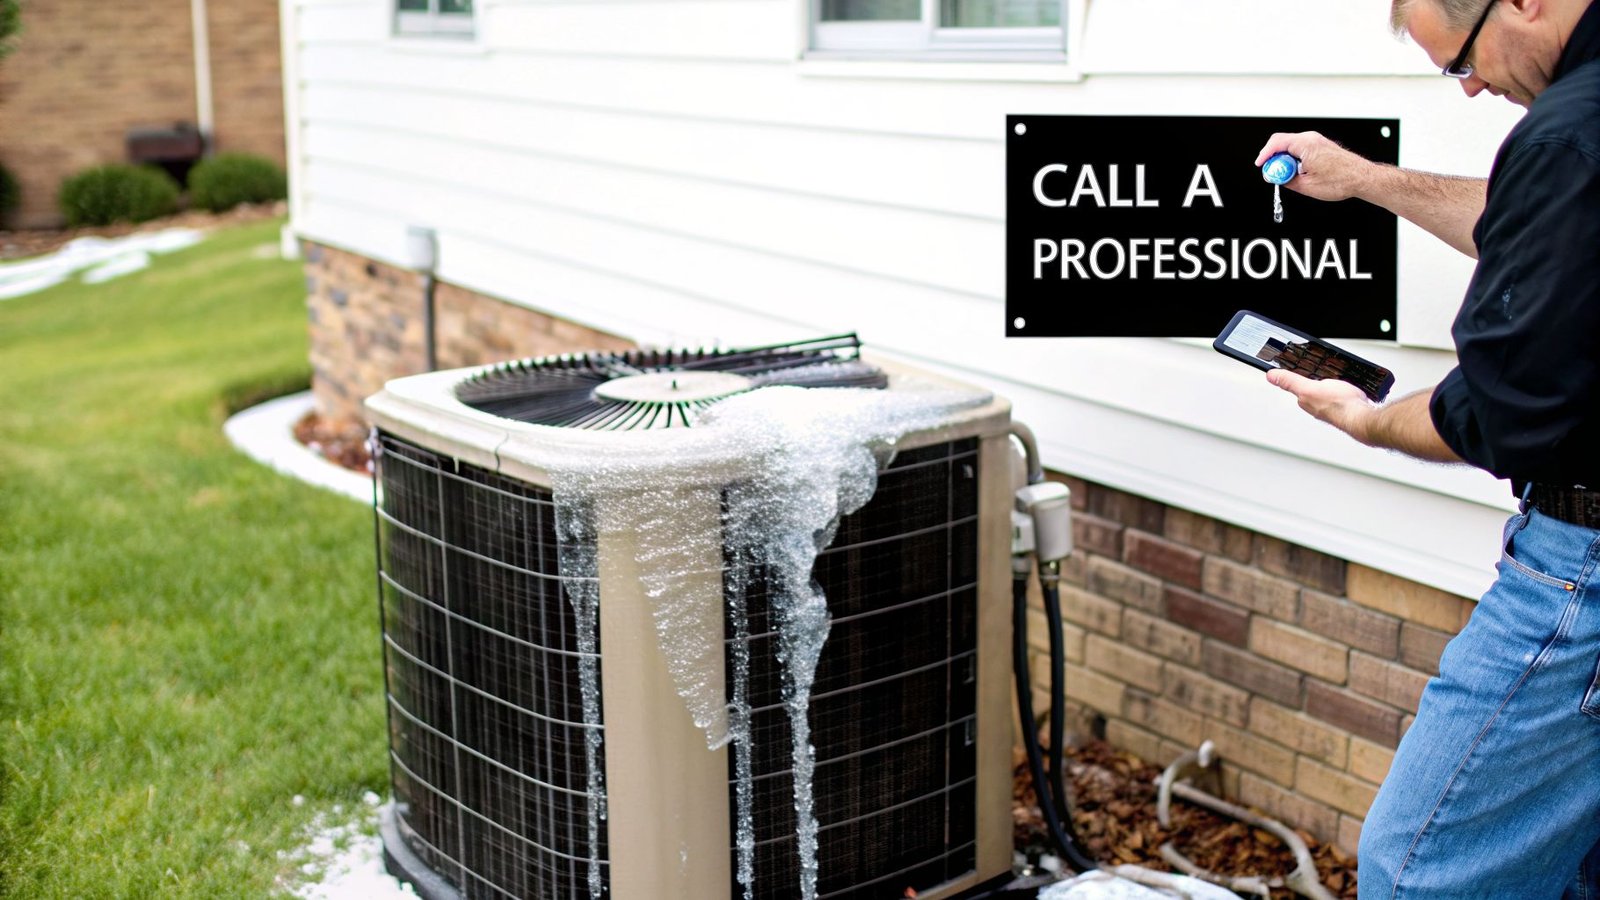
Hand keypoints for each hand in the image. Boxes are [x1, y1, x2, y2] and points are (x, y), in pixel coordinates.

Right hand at [1254, 131, 1374, 202]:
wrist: (1362, 178)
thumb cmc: (1341, 180)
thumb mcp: (1306, 186)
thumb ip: (1287, 180)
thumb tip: (1277, 178)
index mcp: (1306, 145)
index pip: (1277, 143)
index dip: (1265, 155)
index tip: (1261, 165)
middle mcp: (1311, 139)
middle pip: (1282, 142)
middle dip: (1273, 158)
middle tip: (1272, 173)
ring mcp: (1317, 141)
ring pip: (1291, 146)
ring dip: (1285, 160)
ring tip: (1286, 176)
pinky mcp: (1320, 146)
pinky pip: (1300, 148)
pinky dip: (1294, 159)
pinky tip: (1297, 172)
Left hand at [1266, 368, 1376, 443]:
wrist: (1362, 416)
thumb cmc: (1340, 404)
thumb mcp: (1310, 387)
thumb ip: (1290, 381)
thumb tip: (1271, 376)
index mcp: (1306, 400)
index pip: (1298, 389)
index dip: (1300, 380)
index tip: (1300, 376)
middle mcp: (1316, 407)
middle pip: (1312, 392)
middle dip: (1316, 384)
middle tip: (1320, 377)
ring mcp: (1330, 408)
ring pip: (1326, 395)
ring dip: (1330, 389)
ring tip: (1334, 385)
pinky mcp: (1345, 408)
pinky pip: (1340, 398)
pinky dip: (1342, 394)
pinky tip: (1346, 393)